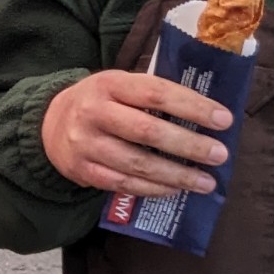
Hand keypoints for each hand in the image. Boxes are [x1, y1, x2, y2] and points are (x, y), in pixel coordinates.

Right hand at [40, 70, 230, 196]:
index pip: (156, 93)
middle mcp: (94, 112)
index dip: (192, 106)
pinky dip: (154, 189)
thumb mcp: (119, 85)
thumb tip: (207, 115)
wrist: (49, 124)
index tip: (224, 119)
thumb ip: (153, 95)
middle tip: (220, 155)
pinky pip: (124, 184)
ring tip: (206, 182)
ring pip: (137, 163)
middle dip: (189, 145)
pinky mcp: (83, 171)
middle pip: (147, 131)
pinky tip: (176, 189)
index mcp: (109, 84)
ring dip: (177, 175)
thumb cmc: (100, 102)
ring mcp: (86, 144)